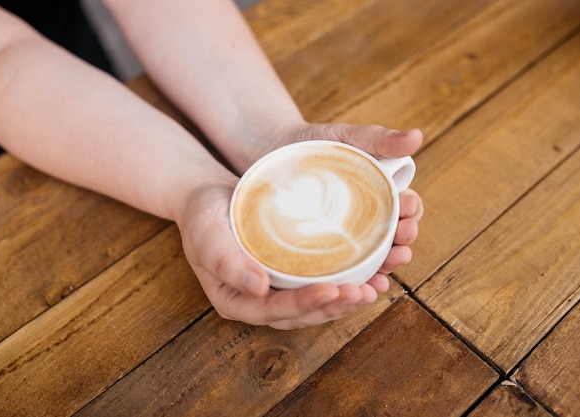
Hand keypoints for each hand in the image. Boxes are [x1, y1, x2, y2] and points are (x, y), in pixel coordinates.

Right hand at [175, 123, 422, 329]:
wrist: (210, 198)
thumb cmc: (203, 215)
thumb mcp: (205, 232)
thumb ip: (225, 260)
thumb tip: (258, 288)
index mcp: (236, 301)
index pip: (274, 311)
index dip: (305, 304)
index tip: (333, 289)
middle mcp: (260, 302)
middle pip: (303, 314)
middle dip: (335, 306)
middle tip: (364, 291)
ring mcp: (279, 290)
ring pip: (318, 304)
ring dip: (348, 298)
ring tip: (376, 286)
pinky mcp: (294, 275)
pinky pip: (323, 283)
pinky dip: (348, 280)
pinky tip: (373, 271)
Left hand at [276, 122, 423, 286]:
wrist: (272, 153)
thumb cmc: (313, 144)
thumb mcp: (347, 137)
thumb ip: (380, 138)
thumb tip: (416, 135)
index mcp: (380, 195)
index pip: (406, 208)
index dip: (412, 211)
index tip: (409, 206)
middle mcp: (368, 221)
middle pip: (394, 239)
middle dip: (403, 243)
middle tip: (401, 240)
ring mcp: (345, 239)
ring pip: (373, 261)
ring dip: (385, 269)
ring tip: (385, 273)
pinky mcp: (322, 253)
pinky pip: (343, 272)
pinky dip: (356, 282)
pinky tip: (361, 288)